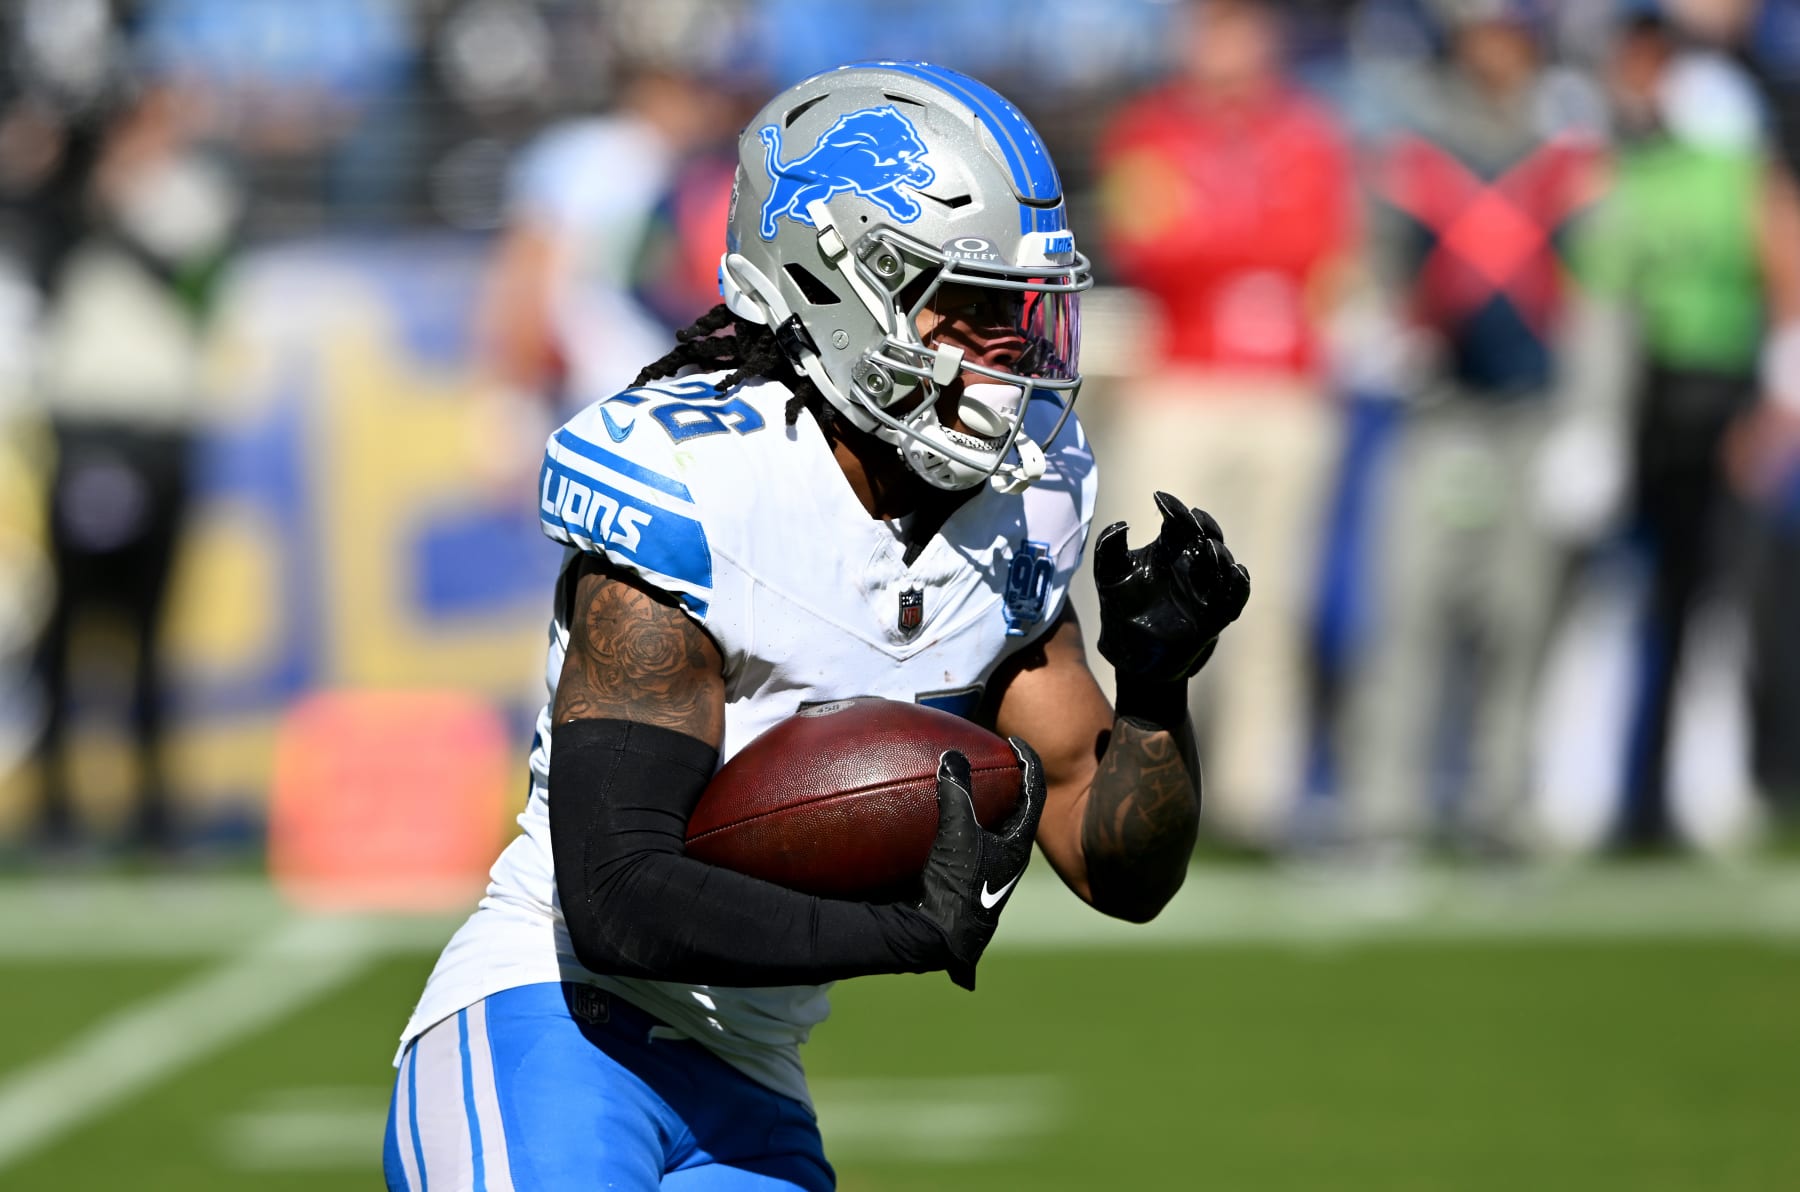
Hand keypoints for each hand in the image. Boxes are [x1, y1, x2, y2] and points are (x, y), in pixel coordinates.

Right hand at [915, 740, 1045, 990]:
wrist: (936, 939)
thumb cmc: (957, 889)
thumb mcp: (958, 835)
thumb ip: (956, 794)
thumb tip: (951, 756)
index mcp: (1018, 846)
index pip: (1035, 794)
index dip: (1029, 763)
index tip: (1015, 742)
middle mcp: (1008, 858)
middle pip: (1017, 810)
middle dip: (1008, 783)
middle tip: (993, 758)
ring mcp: (986, 870)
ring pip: (991, 828)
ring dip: (981, 805)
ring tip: (964, 782)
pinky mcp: (964, 879)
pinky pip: (965, 841)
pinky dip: (955, 822)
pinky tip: (931, 818)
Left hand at [1093, 492, 1249, 685]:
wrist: (1130, 654)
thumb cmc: (1119, 609)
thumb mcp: (1108, 576)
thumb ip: (1108, 548)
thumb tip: (1122, 524)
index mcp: (1167, 550)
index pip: (1178, 521)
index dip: (1174, 508)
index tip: (1160, 499)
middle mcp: (1189, 564)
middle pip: (1206, 535)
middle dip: (1202, 525)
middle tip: (1191, 521)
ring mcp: (1205, 588)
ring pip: (1222, 563)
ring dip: (1218, 554)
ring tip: (1206, 547)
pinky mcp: (1216, 615)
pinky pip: (1235, 596)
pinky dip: (1239, 584)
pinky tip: (1235, 572)